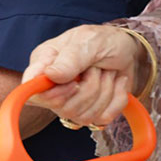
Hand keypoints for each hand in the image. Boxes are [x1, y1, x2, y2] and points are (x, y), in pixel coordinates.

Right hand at [22, 25, 148, 127]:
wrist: (130, 50)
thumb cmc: (104, 41)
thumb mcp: (87, 42)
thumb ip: (70, 59)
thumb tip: (50, 75)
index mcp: (44, 64)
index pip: (31, 90)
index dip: (51, 94)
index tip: (73, 83)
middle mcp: (53, 87)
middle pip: (62, 107)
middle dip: (89, 87)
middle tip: (97, 68)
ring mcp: (70, 103)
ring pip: (83, 116)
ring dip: (105, 91)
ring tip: (107, 73)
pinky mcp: (90, 113)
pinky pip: (102, 119)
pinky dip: (116, 100)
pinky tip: (116, 84)